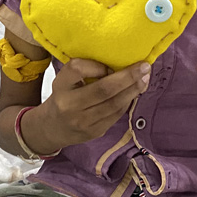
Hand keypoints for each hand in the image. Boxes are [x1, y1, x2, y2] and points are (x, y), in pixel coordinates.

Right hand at [34, 58, 150, 147]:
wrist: (52, 128)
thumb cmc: (63, 97)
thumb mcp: (64, 80)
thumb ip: (84, 71)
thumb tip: (116, 64)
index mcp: (60, 86)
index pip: (78, 69)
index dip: (97, 65)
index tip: (109, 64)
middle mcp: (70, 105)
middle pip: (103, 89)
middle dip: (128, 77)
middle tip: (144, 67)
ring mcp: (83, 121)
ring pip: (114, 104)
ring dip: (133, 90)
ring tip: (144, 79)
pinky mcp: (94, 132)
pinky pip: (116, 115)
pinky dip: (127, 102)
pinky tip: (134, 92)